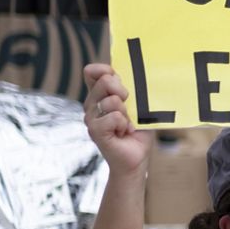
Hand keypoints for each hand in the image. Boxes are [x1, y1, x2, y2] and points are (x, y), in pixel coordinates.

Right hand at [83, 63, 153, 177]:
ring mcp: (91, 118)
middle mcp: (92, 104)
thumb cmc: (138, 131)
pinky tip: (123, 133)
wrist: (137, 158)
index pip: (92, 72)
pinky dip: (124, 125)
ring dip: (126, 113)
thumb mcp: (137, 106)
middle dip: (123, 91)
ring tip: (126, 125)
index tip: (118, 79)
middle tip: (128, 107)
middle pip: (104, 81)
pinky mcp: (94, 130)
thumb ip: (131, 90)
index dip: (105, 71)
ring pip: (112, 101)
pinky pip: (114, 117)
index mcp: (100, 95)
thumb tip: (126, 75)